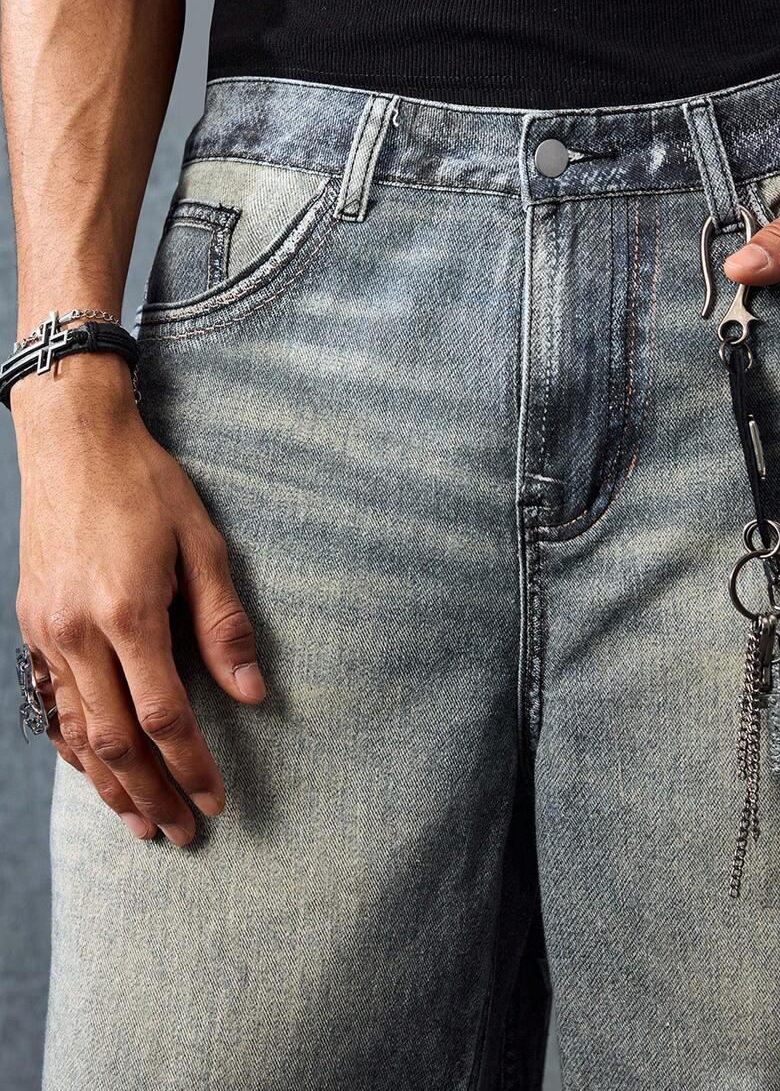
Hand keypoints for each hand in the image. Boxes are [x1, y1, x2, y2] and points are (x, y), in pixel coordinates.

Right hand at [12, 353, 265, 845]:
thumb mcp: (202, 543)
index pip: (164, 716)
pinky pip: (49, 703)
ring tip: (137, 823)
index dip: (192, 767)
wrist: (73, 440)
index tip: (215, 801)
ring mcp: (47, 631)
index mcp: (128, 611)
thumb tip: (253, 694)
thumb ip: (224, 624)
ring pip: (73, 732)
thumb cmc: (147, 486)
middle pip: (115, 739)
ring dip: (107, 784)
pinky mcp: (31, 624)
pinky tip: (91, 770)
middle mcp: (79, 631)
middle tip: (180, 833)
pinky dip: (71, 747)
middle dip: (151, 794)